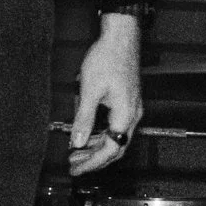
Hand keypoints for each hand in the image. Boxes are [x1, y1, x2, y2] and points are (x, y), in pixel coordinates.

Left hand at [68, 14, 143, 175]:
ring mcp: (131, 108)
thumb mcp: (90, 90)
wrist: (121, 36)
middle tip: (74, 165)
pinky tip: (86, 134)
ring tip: (76, 152)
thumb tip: (78, 142)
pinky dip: (101, 134)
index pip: (110, 149)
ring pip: (115, 138)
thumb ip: (84, 118)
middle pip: (115, 147)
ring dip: (96, 147)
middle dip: (94, 159)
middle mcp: (132, 115)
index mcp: (125, 114)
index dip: (92, 162)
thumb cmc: (107, 58)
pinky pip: (115, 126)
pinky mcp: (127, 101)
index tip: (76, 168)